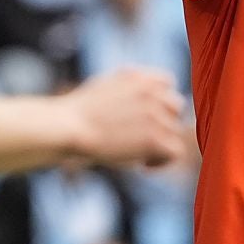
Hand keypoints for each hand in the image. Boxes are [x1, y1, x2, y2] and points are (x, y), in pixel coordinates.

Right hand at [66, 68, 187, 168]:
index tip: (147, 118)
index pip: (167, 83)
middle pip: (176, 107)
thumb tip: (143, 105)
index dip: (160, 101)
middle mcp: (151, 92)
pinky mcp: (155, 138)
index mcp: (139, 77)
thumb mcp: (104, 87)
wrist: (67, 127)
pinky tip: (142, 166)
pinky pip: (174, 152)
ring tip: (137, 155)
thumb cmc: (76, 114)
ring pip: (174, 132)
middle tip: (143, 139)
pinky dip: (162, 162)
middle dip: (164, 122)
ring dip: (159, 144)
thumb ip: (128, 90)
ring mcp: (155, 114)